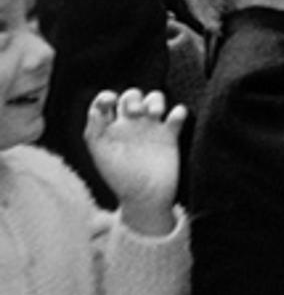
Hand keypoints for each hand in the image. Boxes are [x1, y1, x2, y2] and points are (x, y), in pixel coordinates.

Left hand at [85, 89, 184, 231]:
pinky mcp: (169, 135)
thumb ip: (94, 130)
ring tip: (155, 113)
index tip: (109, 100)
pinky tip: (174, 118)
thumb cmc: (119, 178)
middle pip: (132, 96)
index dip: (106, 97)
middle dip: (133, 98)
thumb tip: (97, 109)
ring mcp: (150, 128)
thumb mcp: (100, 154)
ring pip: (154, 99)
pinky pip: (177, 114)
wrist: (145, 198)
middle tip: (134, 112)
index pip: (106, 103)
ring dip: (155, 100)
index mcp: (110, 128)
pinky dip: (178, 112)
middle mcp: (130, 125)